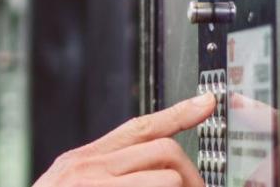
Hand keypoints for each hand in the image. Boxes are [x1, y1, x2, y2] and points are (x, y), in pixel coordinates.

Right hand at [33, 92, 214, 186]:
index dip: (177, 113)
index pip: (138, 127)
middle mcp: (88, 168)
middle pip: (164, 150)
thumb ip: (106, 172)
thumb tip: (154, 170)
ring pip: (169, 177)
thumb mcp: (73, 184)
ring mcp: (95, 185)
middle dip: (192, 177)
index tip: (207, 102)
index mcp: (84, 161)